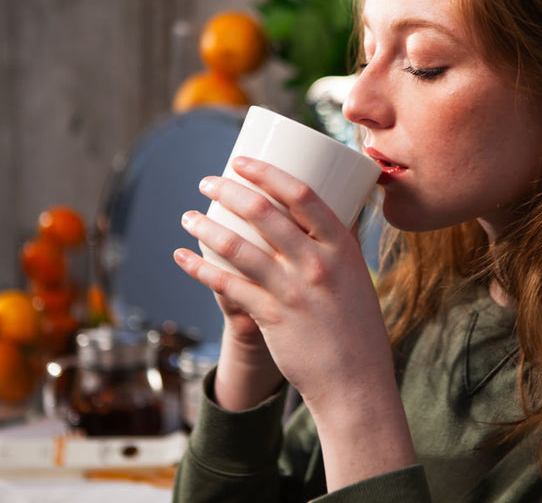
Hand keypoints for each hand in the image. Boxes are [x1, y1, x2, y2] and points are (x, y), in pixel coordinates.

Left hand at [175, 156, 416, 488]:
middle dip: (229, 190)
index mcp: (342, 246)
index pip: (302, 194)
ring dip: (206, 227)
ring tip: (188, 216)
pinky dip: (201, 269)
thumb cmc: (357, 325)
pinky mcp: (271, 319)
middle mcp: (318, 264)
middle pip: (265, 213)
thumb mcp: (357, 275)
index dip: (267, 172)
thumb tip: (328, 207)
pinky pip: (228, 287)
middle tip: (207, 182)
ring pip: (239, 248)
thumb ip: (338, 244)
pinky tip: (184, 258)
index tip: (241, 160)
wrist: (356, 381)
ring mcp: (293, 292)